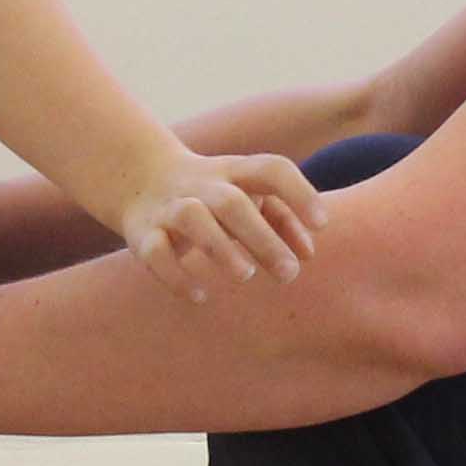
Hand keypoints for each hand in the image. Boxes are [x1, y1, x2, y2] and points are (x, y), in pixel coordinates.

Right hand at [115, 151, 319, 296]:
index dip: (300, 193)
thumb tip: (307, 254)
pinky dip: (176, 275)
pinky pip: (155, 252)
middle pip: (232, 202)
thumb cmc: (215, 196)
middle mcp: (202, 185)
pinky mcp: (144, 233)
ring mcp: (170, 208)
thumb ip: (283, 219)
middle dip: (262, 238)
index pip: (271, 169)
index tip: (322, 224)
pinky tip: (200, 296)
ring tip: (245, 275)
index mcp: (235, 172)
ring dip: (220, 247)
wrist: (143, 180)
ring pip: (192, 219)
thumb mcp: (249, 196)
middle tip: (290, 274)